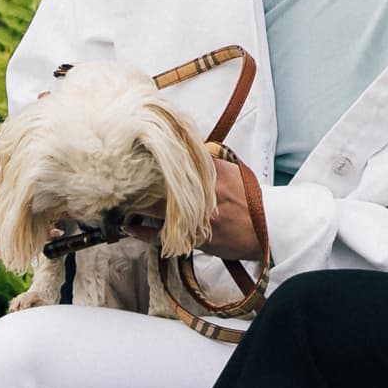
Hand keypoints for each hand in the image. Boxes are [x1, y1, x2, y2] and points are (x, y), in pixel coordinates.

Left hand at [127, 158, 263, 259]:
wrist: (269, 229)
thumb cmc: (251, 199)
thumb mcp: (232, 172)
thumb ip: (208, 161)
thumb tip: (186, 149)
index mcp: (210, 172)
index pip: (175, 160)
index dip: (152, 158)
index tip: (133, 153)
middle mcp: (201, 192)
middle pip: (159, 183)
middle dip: (138, 181)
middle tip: (118, 178)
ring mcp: (196, 216)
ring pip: (156, 208)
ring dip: (136, 205)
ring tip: (119, 202)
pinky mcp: (195, 238)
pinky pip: (162, 236)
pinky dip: (143, 232)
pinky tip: (129, 227)